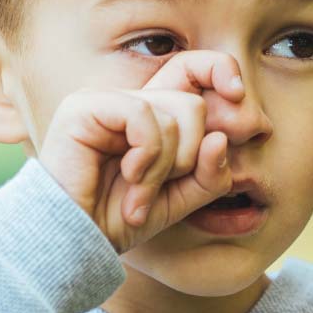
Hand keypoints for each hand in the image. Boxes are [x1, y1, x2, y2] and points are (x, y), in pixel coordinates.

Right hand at [37, 50, 247, 253]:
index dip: (219, 69)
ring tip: (139, 194)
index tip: (239, 94)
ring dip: (164, 167)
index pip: (192, 69)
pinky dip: (147, 155)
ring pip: (173, 113)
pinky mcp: (84, 107)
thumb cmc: (117, 220)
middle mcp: (127, 102)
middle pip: (193, 103)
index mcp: (150, 116)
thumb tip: (220, 139)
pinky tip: (128, 176)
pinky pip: (143, 116)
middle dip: (189, 155)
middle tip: (162, 188)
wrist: (73, 242)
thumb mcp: (178, 201)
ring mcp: (104, 101)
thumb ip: (208, 174)